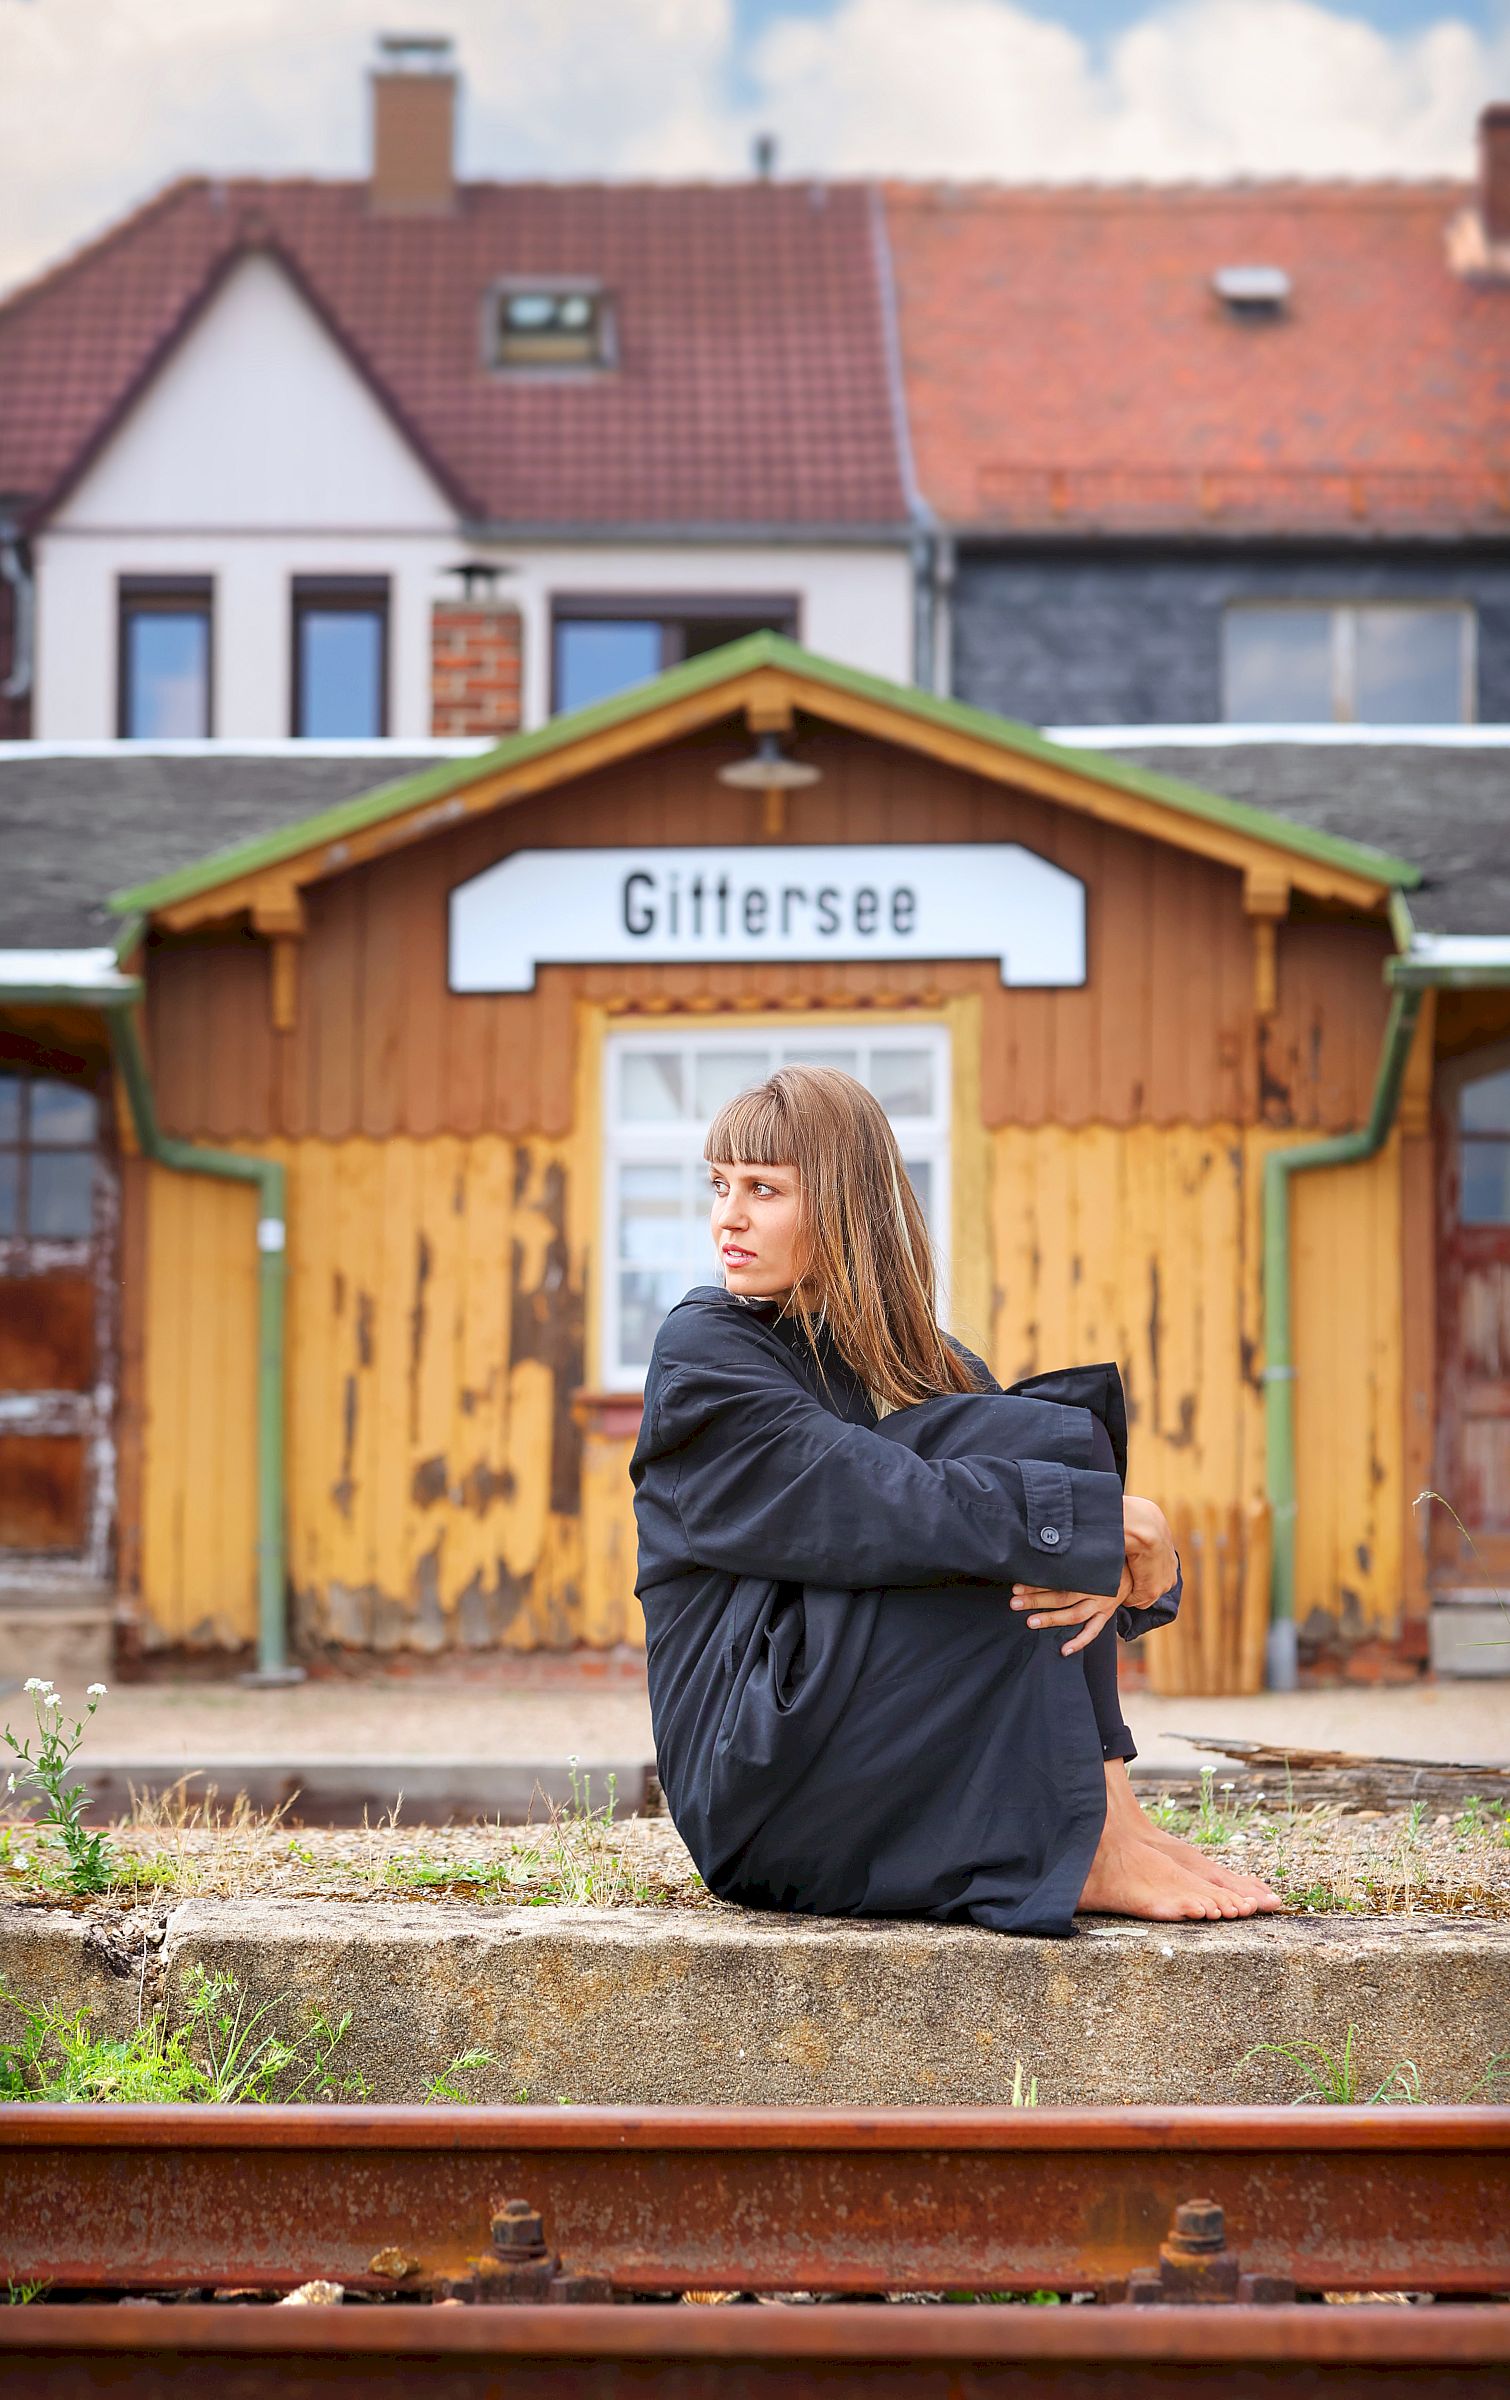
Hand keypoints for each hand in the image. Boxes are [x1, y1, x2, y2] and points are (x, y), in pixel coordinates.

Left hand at [1010, 1494, 1177, 1656]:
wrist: (1138, 1559)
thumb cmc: (1108, 1549)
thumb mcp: (1092, 1542)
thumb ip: (1072, 1539)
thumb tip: (1045, 1523)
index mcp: (1090, 1570)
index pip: (1060, 1578)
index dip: (1037, 1581)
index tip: (1017, 1582)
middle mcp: (1096, 1588)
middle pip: (1062, 1596)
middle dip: (1036, 1599)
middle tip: (1014, 1601)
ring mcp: (1102, 1603)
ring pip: (1074, 1615)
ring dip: (1051, 1619)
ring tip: (1030, 1622)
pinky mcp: (1106, 1613)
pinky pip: (1093, 1632)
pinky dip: (1079, 1642)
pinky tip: (1063, 1650)